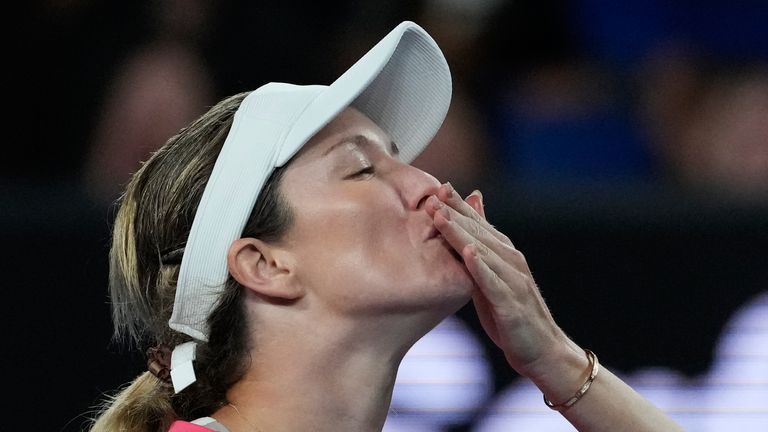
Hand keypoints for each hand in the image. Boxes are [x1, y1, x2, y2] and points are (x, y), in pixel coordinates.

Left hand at [426, 183, 572, 378]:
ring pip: (484, 252)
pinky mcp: (511, 305)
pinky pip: (494, 283)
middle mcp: (512, 262)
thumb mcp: (491, 281)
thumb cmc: (511, 317)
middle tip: (435, 192)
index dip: (460, 206)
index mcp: (505, 256)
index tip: (438, 186)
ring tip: (441, 216)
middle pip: (480, 232)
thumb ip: (479, 256)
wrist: (543, 351)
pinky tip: (468, 253)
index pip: (480, 225)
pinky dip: (481, 267)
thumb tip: (464, 235)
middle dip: (457, 212)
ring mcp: (513, 282)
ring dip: (462, 233)